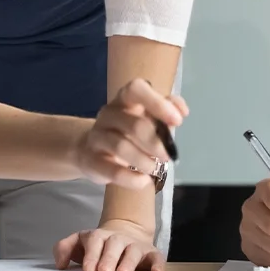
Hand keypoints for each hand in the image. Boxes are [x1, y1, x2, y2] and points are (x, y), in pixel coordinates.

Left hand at [54, 219, 163, 270]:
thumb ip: (64, 248)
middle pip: (113, 244)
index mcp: (99, 237)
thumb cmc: (98, 246)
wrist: (126, 233)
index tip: (87, 269)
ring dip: (128, 261)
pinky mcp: (151, 253)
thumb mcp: (79, 243)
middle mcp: (117, 239)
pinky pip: (156, 256)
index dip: (91, 254)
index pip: (94, 241)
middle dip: (108, 258)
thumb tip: (60, 264)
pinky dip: (157, 263)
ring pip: (133, 250)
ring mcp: (135, 245)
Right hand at [72, 78, 186, 188]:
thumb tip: (181, 112)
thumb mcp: (144, 117)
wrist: (88, 149)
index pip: (136, 90)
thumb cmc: (125, 131)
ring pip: (121, 147)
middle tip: (167, 155)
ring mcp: (97, 136)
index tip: (178, 121)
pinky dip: (131, 178)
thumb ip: (164, 111)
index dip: (157, 103)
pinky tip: (143, 181)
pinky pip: (112, 170)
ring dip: (144, 161)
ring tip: (154, 169)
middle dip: (156, 143)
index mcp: (124, 100)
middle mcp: (108, 114)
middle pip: (134, 124)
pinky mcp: (90, 160)